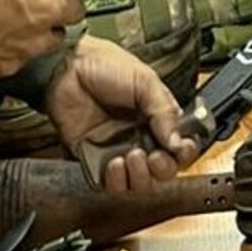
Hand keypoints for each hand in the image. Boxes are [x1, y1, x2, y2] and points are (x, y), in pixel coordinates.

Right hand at [0, 0, 83, 86]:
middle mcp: (33, 39)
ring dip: (19, 41)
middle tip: (27, 13)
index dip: (68, 3)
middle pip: (55, 36)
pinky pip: (0, 65)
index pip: (77, 10)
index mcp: (45, 8)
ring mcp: (12, 60)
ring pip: (27, 52)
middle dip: (45, 26)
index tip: (63, 1)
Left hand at [44, 36, 199, 191]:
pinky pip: (110, 185)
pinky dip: (116, 182)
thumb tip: (177, 142)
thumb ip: (163, 111)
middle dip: (163, 170)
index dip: (184, 152)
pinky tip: (114, 163)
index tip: (180, 150)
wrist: (68, 68)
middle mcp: (140, 137)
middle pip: (163, 170)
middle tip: (155, 158)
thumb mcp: (144, 81)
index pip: (180, 145)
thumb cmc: (106, 65)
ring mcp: (118, 150)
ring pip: (139, 183)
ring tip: (132, 157)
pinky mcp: (94, 160)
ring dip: (140, 178)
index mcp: (157, 117)